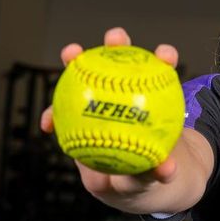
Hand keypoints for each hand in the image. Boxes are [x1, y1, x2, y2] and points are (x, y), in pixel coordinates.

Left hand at [40, 27, 181, 210]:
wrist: (170, 173)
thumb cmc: (151, 182)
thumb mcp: (149, 183)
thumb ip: (155, 175)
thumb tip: (167, 170)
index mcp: (90, 142)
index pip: (67, 125)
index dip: (55, 115)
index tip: (49, 119)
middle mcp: (101, 115)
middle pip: (84, 86)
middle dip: (74, 66)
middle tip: (71, 51)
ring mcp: (123, 102)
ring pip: (114, 71)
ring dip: (115, 50)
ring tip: (118, 36)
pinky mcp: (145, 94)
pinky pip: (149, 75)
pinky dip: (158, 64)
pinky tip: (166, 55)